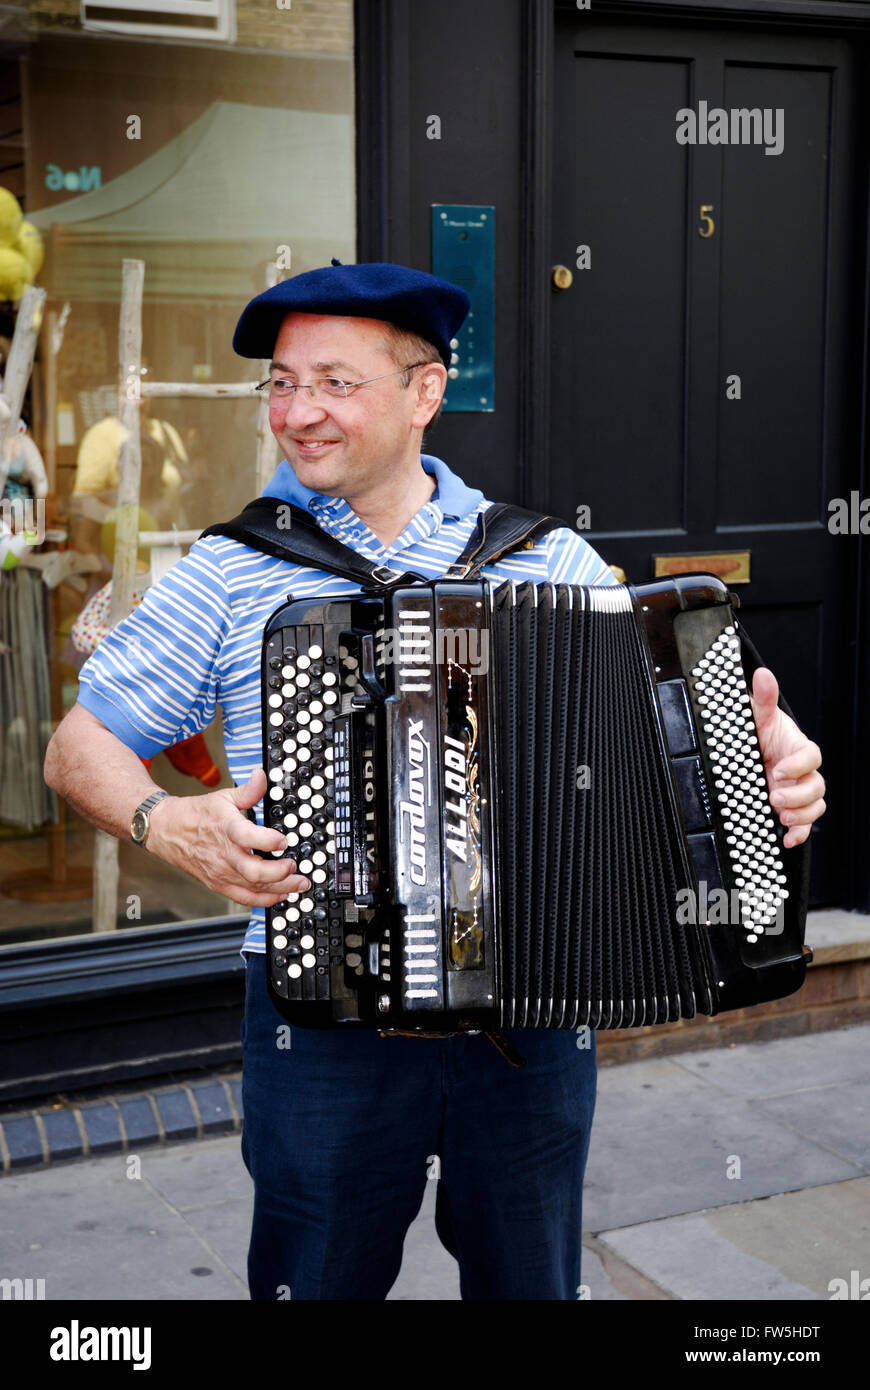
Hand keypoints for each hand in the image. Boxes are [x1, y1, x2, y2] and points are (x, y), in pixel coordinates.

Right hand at [147, 767, 311, 906]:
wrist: (166, 831)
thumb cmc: (196, 814)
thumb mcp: (223, 797)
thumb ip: (248, 791)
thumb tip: (262, 776)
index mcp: (226, 828)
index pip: (248, 837)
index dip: (269, 840)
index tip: (284, 840)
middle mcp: (223, 854)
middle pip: (254, 871)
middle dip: (280, 872)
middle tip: (294, 865)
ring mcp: (220, 872)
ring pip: (253, 887)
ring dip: (280, 888)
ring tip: (298, 883)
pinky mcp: (218, 884)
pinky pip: (244, 898)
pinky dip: (264, 900)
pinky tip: (280, 895)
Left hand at [749, 667, 824, 848]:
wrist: (750, 749)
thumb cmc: (760, 733)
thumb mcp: (757, 716)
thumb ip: (763, 699)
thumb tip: (763, 675)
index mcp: (797, 748)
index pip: (811, 756)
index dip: (798, 765)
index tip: (777, 770)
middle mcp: (802, 771)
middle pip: (817, 786)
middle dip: (798, 794)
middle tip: (773, 796)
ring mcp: (798, 791)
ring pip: (816, 805)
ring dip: (802, 814)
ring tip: (781, 815)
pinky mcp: (791, 807)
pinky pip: (804, 824)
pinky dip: (799, 834)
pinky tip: (787, 839)